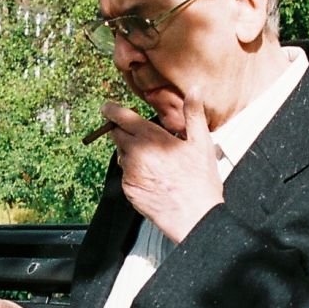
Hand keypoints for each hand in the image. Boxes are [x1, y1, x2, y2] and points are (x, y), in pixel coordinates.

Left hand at [105, 92, 223, 242]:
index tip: (106, 107)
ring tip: (154, 160)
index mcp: (151, 138)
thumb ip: (193, 113)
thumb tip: (194, 89)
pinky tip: (153, 177)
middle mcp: (135, 154)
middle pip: (117, 135)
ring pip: (122, 155)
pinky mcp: (128, 190)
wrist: (195, 217)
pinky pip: (126, 174)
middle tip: (142, 136)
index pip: (122, 117)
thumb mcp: (202, 143)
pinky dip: (135, 172)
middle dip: (124, 131)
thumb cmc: (200, 181)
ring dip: (131, 153)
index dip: (112, 110)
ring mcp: (129, 173)